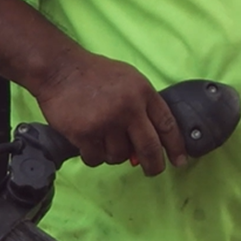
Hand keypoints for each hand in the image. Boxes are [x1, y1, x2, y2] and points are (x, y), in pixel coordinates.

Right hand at [31, 50, 188, 174]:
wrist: (60, 68)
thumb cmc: (94, 74)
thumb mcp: (129, 79)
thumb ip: (143, 106)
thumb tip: (149, 141)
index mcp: (143, 93)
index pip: (167, 125)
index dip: (176, 146)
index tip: (180, 161)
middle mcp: (129, 108)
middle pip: (150, 148)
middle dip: (154, 165)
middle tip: (152, 171)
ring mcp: (106, 122)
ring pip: (119, 156)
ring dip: (113, 155)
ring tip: (104, 140)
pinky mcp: (84, 133)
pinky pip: (96, 158)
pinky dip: (93, 156)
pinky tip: (88, 144)